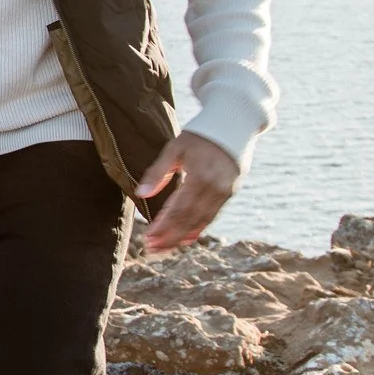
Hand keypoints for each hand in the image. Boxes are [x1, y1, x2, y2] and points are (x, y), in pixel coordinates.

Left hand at [137, 131, 239, 253]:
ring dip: (181, 237)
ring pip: (201, 222)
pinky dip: (197, 229)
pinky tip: (184, 239)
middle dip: (169, 237)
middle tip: (151, 249)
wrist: (233, 125)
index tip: (148, 238)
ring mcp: (225, 192)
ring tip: (163, 248)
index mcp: (200, 177)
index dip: (163, 226)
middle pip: (189, 220)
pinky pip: (212, 216)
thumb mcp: (175, 148)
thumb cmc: (199, 135)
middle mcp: (215, 188)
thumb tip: (140, 194)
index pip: (178, 209)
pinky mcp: (229, 193)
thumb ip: (157, 172)